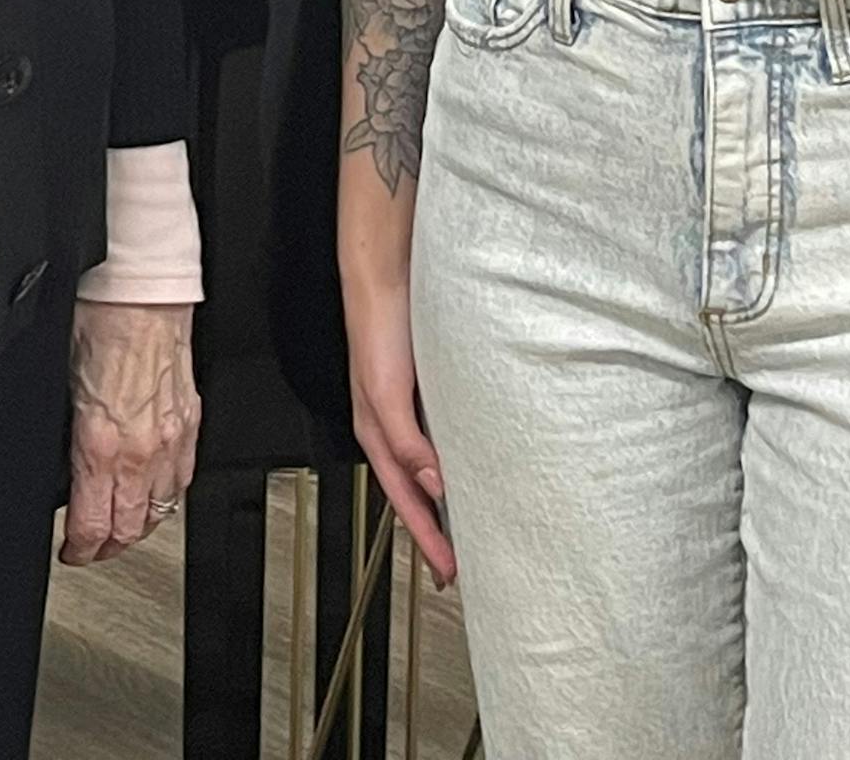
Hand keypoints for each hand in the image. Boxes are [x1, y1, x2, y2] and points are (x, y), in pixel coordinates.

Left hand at [59, 302, 200, 565]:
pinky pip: (184, 478)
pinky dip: (168, 495)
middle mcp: (140, 450)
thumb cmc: (98, 319)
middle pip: (130, 530)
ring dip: (140, 526)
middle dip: (108, 549)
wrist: (141, 287)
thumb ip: (64, 432)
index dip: (79, 551)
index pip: (93, 525)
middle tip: (92, 549)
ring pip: (161, 511)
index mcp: (100, 443)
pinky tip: (156, 493)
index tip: (71, 552)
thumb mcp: (60, 384)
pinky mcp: (192, 420)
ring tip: (123, 527)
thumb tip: (59, 461)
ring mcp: (171, 438)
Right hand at [346, 281, 453, 585]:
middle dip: (433, 529)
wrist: (387, 276)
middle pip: (415, 490)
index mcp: (376, 433)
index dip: (425, 538)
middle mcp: (392, 425)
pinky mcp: (428, 388)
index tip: (447, 572)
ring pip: (429, 466)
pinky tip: (474, 461)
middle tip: (460, 562)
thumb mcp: (385, 392)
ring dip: (446, 496)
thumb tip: (433, 486)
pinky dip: (455, 459)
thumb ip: (406, 441)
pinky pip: (442, 436)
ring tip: (471, 521)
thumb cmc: (376, 327)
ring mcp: (409, 407)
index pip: (405, 500)